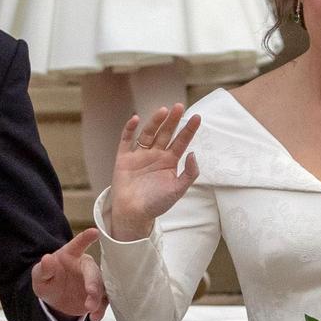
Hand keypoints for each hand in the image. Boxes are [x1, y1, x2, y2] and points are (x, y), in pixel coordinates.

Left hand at [32, 228, 107, 320]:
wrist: (55, 300)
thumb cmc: (48, 281)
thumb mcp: (40, 277)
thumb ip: (44, 269)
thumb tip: (47, 258)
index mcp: (70, 255)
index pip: (78, 244)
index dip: (86, 237)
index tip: (95, 231)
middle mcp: (85, 265)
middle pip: (93, 271)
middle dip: (94, 283)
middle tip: (91, 294)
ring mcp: (93, 280)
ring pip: (102, 286)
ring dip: (98, 298)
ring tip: (91, 310)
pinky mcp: (98, 294)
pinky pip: (104, 300)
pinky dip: (101, 309)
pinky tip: (94, 317)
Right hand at [106, 104, 201, 240]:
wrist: (133, 215)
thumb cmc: (156, 204)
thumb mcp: (178, 190)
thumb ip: (189, 173)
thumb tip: (193, 153)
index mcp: (169, 162)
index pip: (181, 141)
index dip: (188, 129)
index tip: (197, 117)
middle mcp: (155, 155)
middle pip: (165, 133)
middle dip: (172, 120)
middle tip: (179, 106)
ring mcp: (139, 155)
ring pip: (148, 133)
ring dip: (155, 122)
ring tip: (163, 111)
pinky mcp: (124, 158)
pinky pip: (126, 140)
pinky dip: (129, 129)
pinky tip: (135, 119)